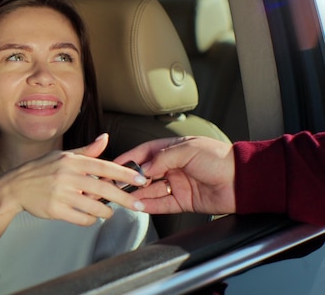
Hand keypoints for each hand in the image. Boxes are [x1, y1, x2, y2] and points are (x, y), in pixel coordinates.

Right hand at [0, 133, 146, 225]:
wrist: (15, 187)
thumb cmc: (40, 170)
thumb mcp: (63, 156)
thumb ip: (87, 151)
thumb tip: (105, 138)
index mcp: (72, 161)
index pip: (105, 166)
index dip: (125, 174)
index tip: (141, 180)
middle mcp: (68, 176)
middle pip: (104, 189)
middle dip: (125, 199)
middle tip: (139, 205)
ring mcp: (61, 194)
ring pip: (95, 208)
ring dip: (105, 212)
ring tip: (106, 211)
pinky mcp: (55, 210)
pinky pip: (82, 219)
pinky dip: (90, 220)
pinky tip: (89, 216)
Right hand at [113, 136, 236, 214]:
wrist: (243, 181)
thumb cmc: (221, 159)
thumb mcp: (187, 150)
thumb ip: (162, 158)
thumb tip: (143, 168)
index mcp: (173, 150)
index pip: (144, 153)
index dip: (128, 159)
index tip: (113, 165)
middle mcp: (173, 167)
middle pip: (144, 174)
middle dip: (129, 179)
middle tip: (114, 184)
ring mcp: (177, 184)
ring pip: (151, 190)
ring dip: (137, 194)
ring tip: (123, 197)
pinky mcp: (183, 201)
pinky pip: (162, 204)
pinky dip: (149, 206)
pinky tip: (139, 206)